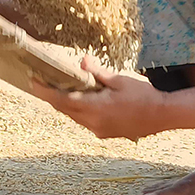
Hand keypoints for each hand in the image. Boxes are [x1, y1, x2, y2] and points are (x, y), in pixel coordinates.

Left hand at [30, 57, 169, 140]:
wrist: (162, 116)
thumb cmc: (143, 95)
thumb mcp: (120, 79)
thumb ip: (98, 72)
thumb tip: (81, 61)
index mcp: (95, 108)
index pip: (62, 101)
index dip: (45, 92)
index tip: (32, 82)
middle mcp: (93, 122)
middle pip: (65, 110)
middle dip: (52, 96)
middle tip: (41, 82)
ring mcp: (99, 130)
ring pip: (75, 116)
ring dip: (66, 104)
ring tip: (59, 89)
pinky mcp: (105, 133)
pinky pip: (85, 121)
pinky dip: (79, 111)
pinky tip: (83, 100)